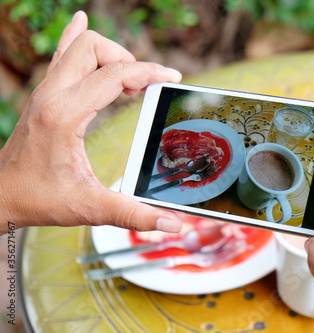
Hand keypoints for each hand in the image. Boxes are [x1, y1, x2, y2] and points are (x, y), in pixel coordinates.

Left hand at [0, 11, 183, 234]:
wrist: (0, 196)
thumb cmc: (39, 200)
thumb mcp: (90, 209)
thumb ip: (133, 215)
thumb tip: (172, 225)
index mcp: (64, 115)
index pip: (113, 75)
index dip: (148, 72)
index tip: (172, 78)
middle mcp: (52, 95)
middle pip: (93, 47)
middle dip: (127, 59)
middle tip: (145, 87)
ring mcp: (44, 91)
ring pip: (78, 46)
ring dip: (109, 54)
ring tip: (129, 78)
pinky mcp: (44, 95)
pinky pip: (62, 54)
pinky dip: (76, 37)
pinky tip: (81, 22)